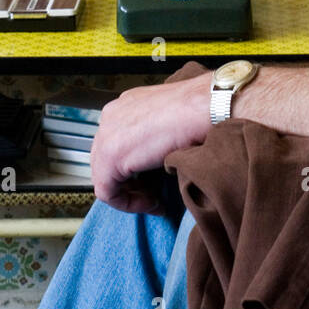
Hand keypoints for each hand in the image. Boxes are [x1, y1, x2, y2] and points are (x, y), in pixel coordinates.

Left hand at [89, 75, 209, 213]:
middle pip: (106, 160)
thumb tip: (154, 155)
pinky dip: (129, 203)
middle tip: (152, 194)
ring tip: (155, 200)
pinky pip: (108, 192)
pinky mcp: (111, 157)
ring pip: (104, 177)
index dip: (132, 168)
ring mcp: (107, 135)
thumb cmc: (198, 110)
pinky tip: (153, 202)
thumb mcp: (168, 118)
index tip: (151, 181)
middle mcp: (111, 116)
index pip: (116, 144)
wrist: (205, 107)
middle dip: (129, 182)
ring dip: (130, 194)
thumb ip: (152, 133)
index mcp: (124, 105)